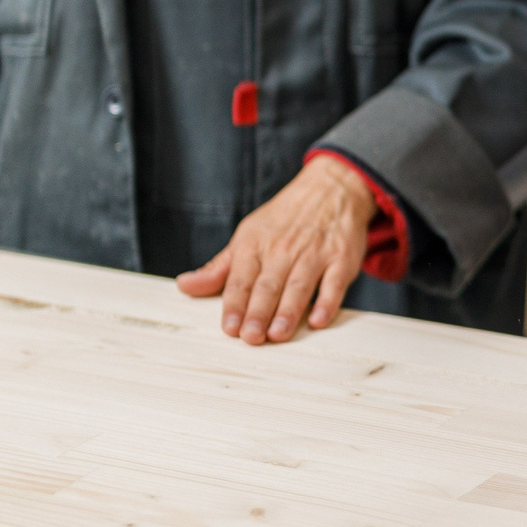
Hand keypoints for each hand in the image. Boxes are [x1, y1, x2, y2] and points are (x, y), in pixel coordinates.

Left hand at [179, 157, 374, 344]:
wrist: (330, 189)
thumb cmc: (283, 219)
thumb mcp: (247, 236)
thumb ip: (219, 268)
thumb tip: (185, 286)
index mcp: (255, 245)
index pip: (241, 279)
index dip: (234, 304)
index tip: (229, 327)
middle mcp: (283, 250)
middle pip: (268, 285)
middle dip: (258, 312)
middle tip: (251, 337)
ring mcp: (314, 254)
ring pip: (298, 286)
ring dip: (289, 311)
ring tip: (278, 334)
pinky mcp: (341, 260)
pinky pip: (334, 284)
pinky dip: (327, 302)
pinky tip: (318, 320)